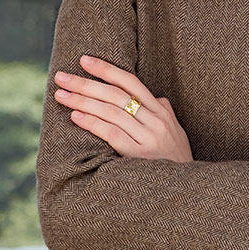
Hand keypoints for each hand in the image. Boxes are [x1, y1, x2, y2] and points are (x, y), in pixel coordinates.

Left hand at [53, 55, 193, 162]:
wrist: (187, 188)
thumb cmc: (176, 160)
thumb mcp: (175, 132)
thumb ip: (162, 113)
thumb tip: (155, 97)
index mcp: (161, 112)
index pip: (131, 83)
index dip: (106, 69)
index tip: (84, 60)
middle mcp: (155, 121)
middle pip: (116, 95)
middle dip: (85, 84)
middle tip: (61, 77)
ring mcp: (148, 138)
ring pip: (111, 112)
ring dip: (82, 101)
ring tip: (61, 95)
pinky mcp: (139, 156)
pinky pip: (112, 135)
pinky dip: (92, 123)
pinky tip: (76, 117)